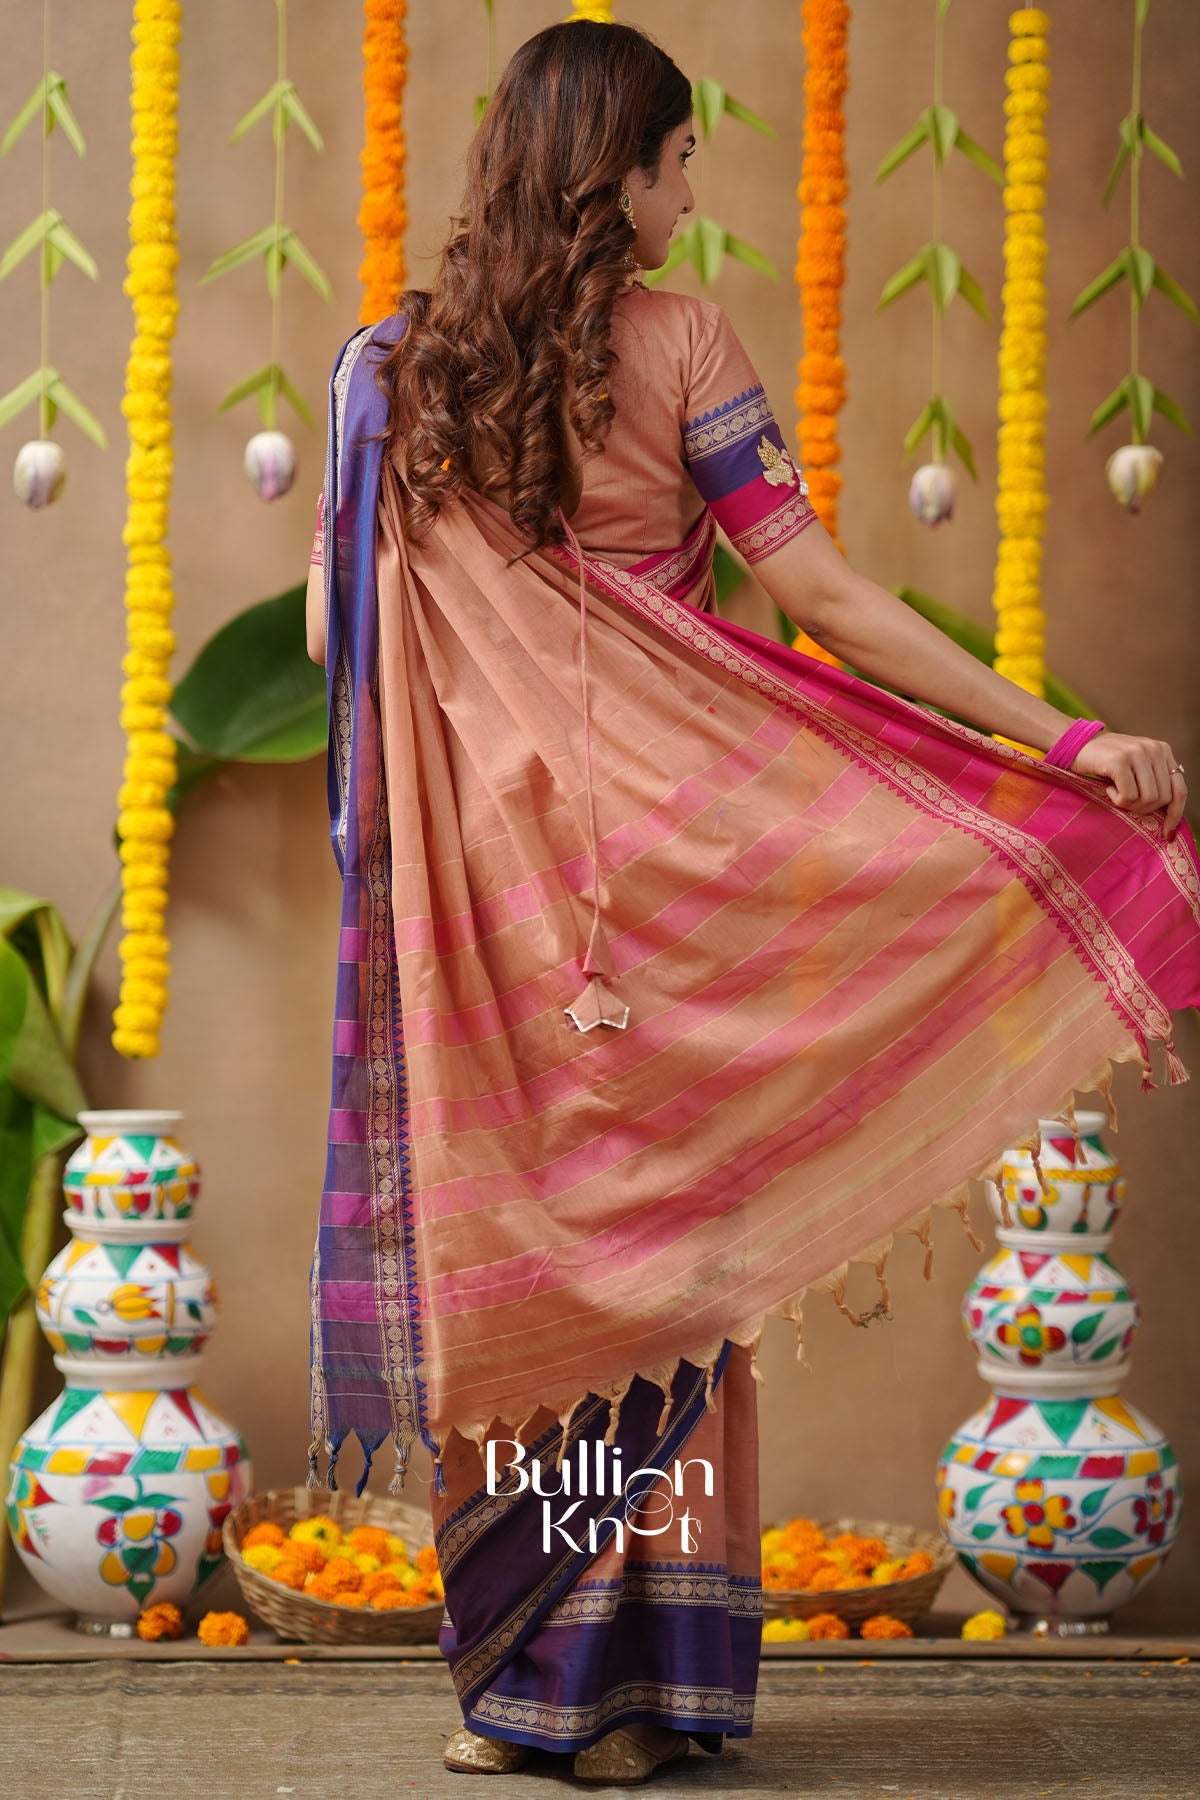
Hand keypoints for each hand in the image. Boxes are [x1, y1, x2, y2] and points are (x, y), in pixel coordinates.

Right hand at [1069, 731, 1187, 838]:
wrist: (1077, 744)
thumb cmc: (1107, 761)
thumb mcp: (1138, 766)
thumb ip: (1155, 780)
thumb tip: (1171, 815)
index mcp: (1163, 750)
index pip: (1180, 789)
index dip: (1175, 814)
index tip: (1167, 833)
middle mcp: (1154, 749)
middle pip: (1163, 798)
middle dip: (1144, 809)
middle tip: (1126, 803)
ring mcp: (1138, 753)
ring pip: (1148, 799)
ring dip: (1130, 805)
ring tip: (1117, 794)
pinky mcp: (1120, 761)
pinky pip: (1129, 796)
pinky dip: (1117, 800)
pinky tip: (1108, 789)